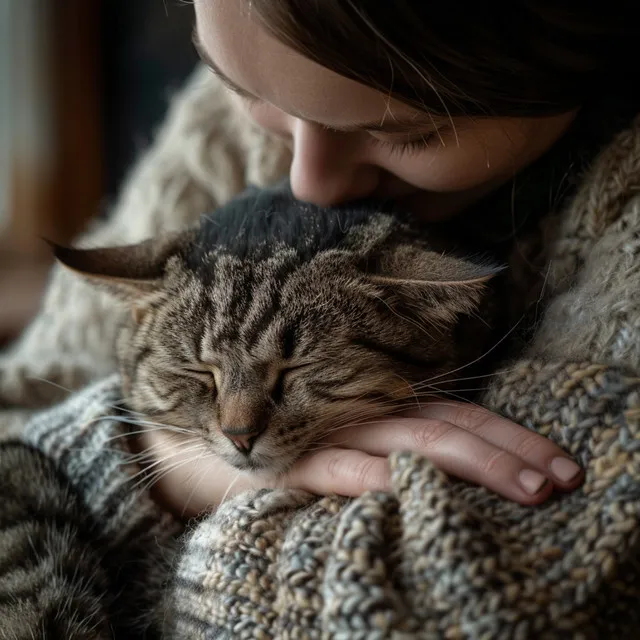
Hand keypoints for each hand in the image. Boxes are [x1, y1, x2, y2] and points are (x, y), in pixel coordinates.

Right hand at [134, 400, 582, 518]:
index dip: (508, 438)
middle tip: (563, 480)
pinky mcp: (283, 453)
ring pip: (410, 441)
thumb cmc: (268, 433)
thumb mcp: (328, 437)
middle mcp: (359, 411)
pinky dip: (375, 475)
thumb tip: (434, 464)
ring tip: (530, 489)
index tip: (559, 465)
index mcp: (374, 405)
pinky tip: (411, 487)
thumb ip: (375, 442)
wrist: (184, 432)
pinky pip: (337, 464)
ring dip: (470, 464)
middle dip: (509, 454)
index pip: (454, 415)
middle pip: (448, 427)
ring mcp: (324, 430)